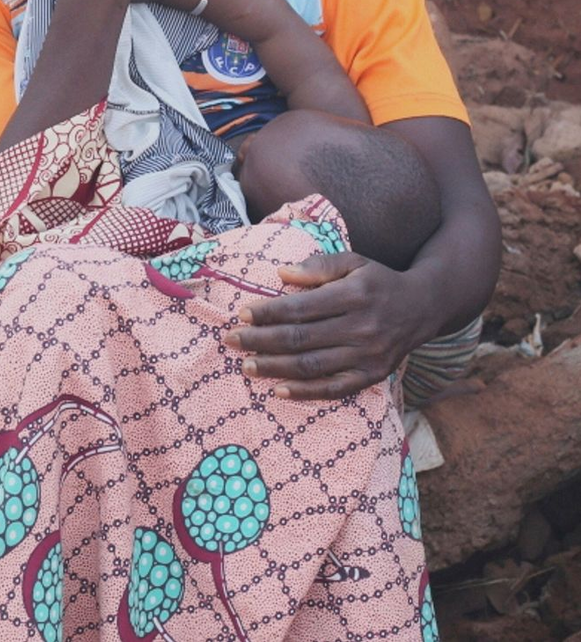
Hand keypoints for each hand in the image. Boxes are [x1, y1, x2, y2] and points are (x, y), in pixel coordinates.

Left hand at [223, 252, 434, 399]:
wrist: (423, 307)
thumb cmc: (377, 281)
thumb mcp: (353, 262)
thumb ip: (319, 265)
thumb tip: (282, 273)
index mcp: (355, 296)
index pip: (302, 308)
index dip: (270, 313)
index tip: (242, 314)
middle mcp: (363, 328)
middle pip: (302, 339)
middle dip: (262, 341)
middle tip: (231, 341)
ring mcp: (368, 356)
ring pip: (313, 366)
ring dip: (275, 368)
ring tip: (247, 366)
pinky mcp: (373, 376)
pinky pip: (335, 389)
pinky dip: (305, 392)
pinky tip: (278, 390)